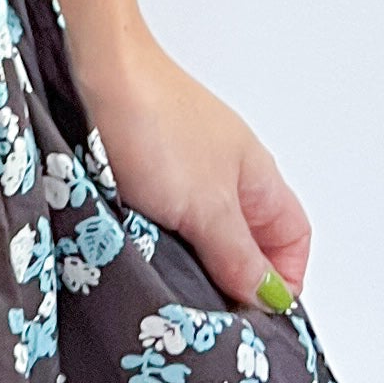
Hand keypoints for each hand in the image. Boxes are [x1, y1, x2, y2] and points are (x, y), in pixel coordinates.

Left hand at [66, 14, 311, 311]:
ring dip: (185, 259)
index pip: (293, 238)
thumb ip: (238, 256)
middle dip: (229, 278)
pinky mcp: (139, 167)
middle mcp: (225, 172)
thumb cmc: (153, 118)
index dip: (284, 279)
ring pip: (199, 232)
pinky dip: (151, 237)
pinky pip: (159, 217)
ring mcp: (182, 169)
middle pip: (246, 240)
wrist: (90, 65)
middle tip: (207, 314)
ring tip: (165, 283)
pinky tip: (134, 250)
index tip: (257, 316)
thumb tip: (269, 298)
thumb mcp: (206, 207)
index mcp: (258, 177)